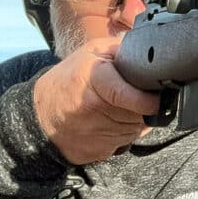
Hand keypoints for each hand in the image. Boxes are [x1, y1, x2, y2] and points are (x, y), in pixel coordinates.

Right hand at [32, 35, 159, 164]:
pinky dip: (126, 131)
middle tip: (136, 95)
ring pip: (135, 128)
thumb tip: (151, 50)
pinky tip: (112, 121)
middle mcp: (91, 108)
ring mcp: (94, 132)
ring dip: (136, 119)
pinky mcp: (97, 150)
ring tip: (121, 106)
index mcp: (91, 78)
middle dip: (144, 105)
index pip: (123, 94)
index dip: (146, 99)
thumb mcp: (91, 52)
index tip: (158, 99)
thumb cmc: (69, 80)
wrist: (40, 116)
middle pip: (137, 113)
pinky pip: (126, 141)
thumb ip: (121, 48)